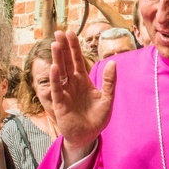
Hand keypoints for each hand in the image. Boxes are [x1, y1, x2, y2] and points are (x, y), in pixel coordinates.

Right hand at [50, 30, 115, 164]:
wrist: (88, 136)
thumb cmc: (97, 118)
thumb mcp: (107, 99)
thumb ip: (110, 82)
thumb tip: (113, 63)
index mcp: (83, 81)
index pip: (78, 60)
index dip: (74, 47)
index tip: (71, 32)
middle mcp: (72, 84)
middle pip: (67, 62)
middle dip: (64, 47)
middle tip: (59, 32)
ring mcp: (65, 92)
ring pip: (60, 72)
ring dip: (58, 58)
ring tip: (55, 44)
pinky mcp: (61, 103)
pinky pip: (58, 88)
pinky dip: (56, 78)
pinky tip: (54, 67)